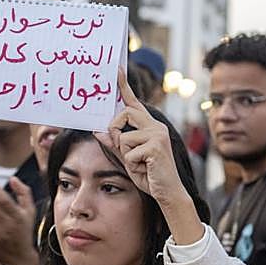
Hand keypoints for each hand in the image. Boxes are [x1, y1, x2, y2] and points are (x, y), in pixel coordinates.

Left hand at [94, 69, 201, 244]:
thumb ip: (114, 144)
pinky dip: (132, 164)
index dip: (124, 86)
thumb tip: (98, 131)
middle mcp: (156, 126)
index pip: (134, 103)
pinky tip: (145, 169)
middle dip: (116, 129)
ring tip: (140, 164)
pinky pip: (128, 152)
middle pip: (125, 113)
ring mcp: (158, 135)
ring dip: (126, 155)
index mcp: (150, 126)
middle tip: (121, 147)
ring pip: (124, 137)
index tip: (116, 71)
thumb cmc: (149, 175)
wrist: (167, 193)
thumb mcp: (126, 158)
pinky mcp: (156, 146)